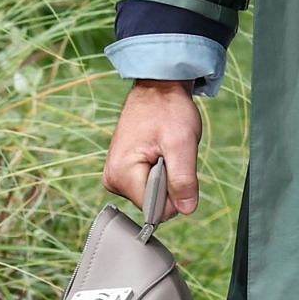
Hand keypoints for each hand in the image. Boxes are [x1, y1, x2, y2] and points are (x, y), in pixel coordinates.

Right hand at [103, 80, 201, 216]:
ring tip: (162, 150)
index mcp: (121, 174)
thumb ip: (183, 180)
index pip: (154, 210)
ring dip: (164, 177)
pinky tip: (158, 152)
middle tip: (169, 153)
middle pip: (152, 204)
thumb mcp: (182, 144)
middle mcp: (112, 178)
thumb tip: (186, 209)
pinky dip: (159, 172)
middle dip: (168, 183)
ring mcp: (115, 175)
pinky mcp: (121, 172)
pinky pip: (147, 186)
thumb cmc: (168, 110)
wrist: (158, 89)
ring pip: (151, 196)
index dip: (173, 194)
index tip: (173, 165)